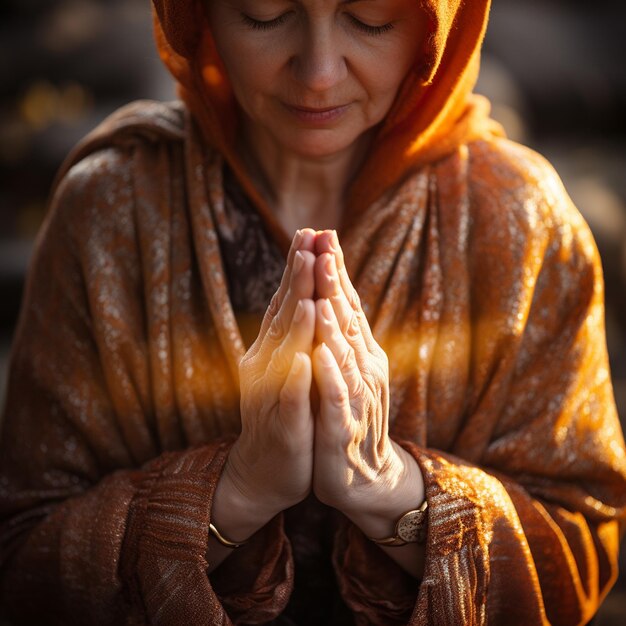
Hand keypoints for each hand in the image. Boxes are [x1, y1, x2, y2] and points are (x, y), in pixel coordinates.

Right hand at [217, 229, 316, 535]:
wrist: (267, 466)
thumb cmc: (284, 410)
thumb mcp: (288, 364)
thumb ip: (294, 328)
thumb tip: (304, 286)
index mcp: (272, 347)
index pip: (287, 299)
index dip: (298, 266)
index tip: (311, 231)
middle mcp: (266, 364)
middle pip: (283, 316)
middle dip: (297, 280)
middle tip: (308, 244)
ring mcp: (271, 394)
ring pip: (283, 355)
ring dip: (294, 325)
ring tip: (306, 297)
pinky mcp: (282, 425)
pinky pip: (287, 401)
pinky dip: (293, 380)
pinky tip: (300, 361)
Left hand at [310, 231, 424, 525]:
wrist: (363, 477)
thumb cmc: (347, 417)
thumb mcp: (345, 371)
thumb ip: (340, 335)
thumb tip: (330, 293)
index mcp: (358, 352)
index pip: (346, 303)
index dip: (335, 270)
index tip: (323, 233)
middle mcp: (362, 367)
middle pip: (347, 319)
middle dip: (334, 281)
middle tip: (324, 244)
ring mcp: (356, 396)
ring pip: (344, 353)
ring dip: (333, 321)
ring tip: (322, 290)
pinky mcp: (344, 427)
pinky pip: (336, 396)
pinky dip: (330, 373)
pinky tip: (320, 352)